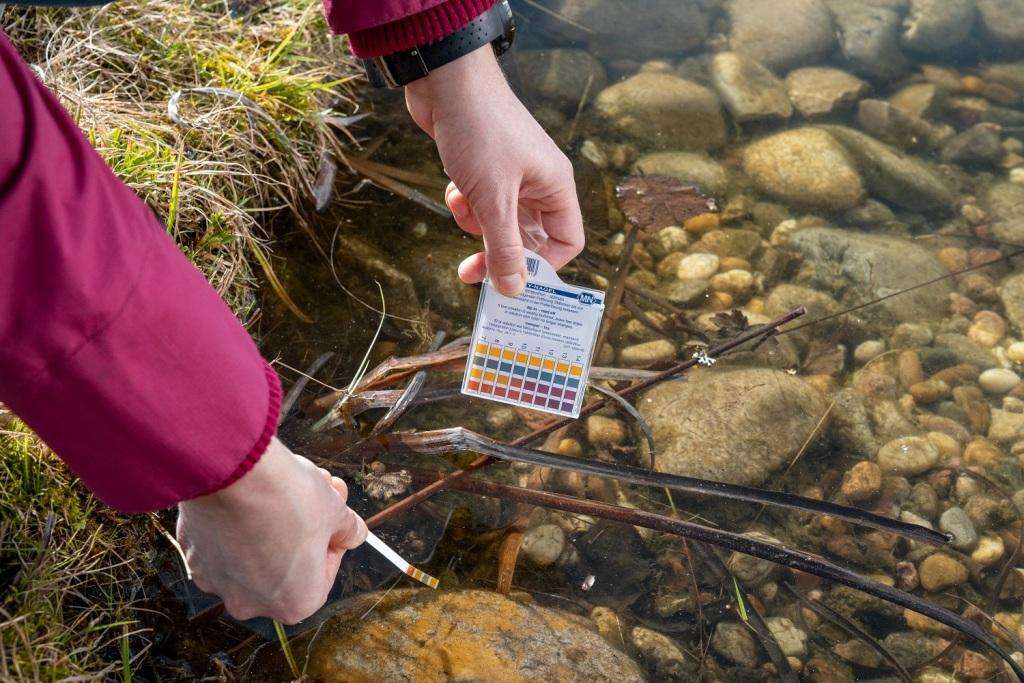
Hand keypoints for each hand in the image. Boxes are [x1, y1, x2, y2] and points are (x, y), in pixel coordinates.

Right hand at [176, 437, 366, 623]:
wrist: (234, 472)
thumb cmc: (288, 498)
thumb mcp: (335, 511)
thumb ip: (349, 529)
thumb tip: (354, 533)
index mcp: (296, 603)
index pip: (323, 574)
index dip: (331, 540)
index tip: (332, 517)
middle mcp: (252, 603)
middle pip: (287, 563)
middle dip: (303, 529)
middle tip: (315, 494)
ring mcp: (217, 581)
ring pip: (252, 552)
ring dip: (271, 524)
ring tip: (282, 487)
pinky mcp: (192, 555)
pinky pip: (222, 540)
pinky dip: (236, 521)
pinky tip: (248, 494)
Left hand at [405, 45, 584, 296]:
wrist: (446, 81)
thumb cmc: (480, 131)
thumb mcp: (493, 199)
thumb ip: (504, 248)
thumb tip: (515, 289)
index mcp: (555, 187)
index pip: (567, 242)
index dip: (542, 266)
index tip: (511, 279)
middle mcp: (539, 183)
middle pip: (528, 238)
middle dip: (497, 251)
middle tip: (470, 272)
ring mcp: (511, 175)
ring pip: (498, 222)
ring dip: (476, 224)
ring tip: (462, 204)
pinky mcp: (485, 169)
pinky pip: (480, 204)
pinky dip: (465, 203)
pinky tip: (453, 187)